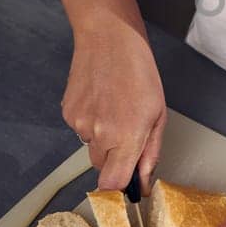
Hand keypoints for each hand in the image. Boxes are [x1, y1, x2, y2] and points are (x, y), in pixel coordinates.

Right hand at [61, 12, 166, 192]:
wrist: (108, 38)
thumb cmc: (139, 71)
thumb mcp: (158, 114)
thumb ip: (150, 153)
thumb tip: (142, 182)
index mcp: (126, 136)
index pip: (112, 185)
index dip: (120, 188)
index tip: (127, 183)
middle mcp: (99, 135)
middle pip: (102, 169)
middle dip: (115, 159)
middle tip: (127, 131)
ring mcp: (79, 124)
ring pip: (91, 149)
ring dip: (102, 139)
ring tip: (114, 109)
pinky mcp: (67, 113)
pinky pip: (80, 131)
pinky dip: (90, 123)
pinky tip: (101, 101)